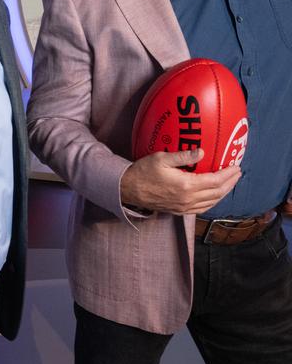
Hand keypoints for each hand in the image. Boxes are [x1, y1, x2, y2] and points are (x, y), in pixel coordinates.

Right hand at [120, 149, 240, 214]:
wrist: (127, 190)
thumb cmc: (142, 172)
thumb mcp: (161, 158)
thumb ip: (183, 155)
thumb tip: (202, 152)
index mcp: (186, 185)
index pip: (215, 181)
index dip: (228, 174)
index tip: (236, 166)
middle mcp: (188, 199)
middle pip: (217, 193)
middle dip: (230, 183)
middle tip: (237, 174)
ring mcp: (184, 207)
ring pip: (211, 203)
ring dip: (223, 193)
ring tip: (229, 184)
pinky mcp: (178, 211)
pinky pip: (202, 208)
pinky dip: (212, 202)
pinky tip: (213, 196)